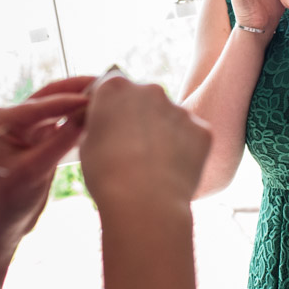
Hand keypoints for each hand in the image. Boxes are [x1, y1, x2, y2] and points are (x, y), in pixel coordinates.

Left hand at [0, 76, 93, 284]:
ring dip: (82, 103)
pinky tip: (100, 118)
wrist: (0, 226)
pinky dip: (80, 121)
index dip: (72, 99)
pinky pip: (64, 124)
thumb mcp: (36, 170)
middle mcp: (13, 117)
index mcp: (3, 119)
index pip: (43, 104)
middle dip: (79, 91)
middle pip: (52, 97)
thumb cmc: (8, 201)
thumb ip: (61, 141)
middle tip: (110, 85)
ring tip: (110, 98)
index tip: (100, 95)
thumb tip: (88, 113)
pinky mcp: (40, 140)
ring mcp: (27, 128)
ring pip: (60, 109)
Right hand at [79, 74, 211, 211]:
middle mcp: (149, 89)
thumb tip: (107, 125)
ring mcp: (179, 108)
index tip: (108, 126)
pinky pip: (191, 136)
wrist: (144, 202)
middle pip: (144, 98)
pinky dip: (185, 150)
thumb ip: (100, 124)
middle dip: (139, 117)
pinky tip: (172, 171)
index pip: (111, 87)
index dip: (109, 107)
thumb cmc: (107, 175)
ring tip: (153, 167)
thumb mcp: (86, 144)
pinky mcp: (201, 129)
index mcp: (115, 87)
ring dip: (163, 134)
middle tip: (132, 149)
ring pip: (170, 117)